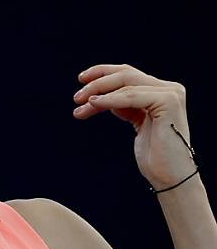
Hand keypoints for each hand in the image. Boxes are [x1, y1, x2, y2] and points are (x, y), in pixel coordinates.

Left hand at [73, 64, 194, 187]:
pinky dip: (110, 99)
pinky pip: (131, 96)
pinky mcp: (168, 102)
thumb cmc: (154, 155)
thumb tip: (100, 96)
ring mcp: (171, 94)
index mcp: (162, 91)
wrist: (170, 175)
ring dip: (98, 93)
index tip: (82, 79)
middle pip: (126, 75)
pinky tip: (94, 104)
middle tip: (76, 98)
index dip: (103, 72)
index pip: (128, 74)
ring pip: (126, 84)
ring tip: (80, 106)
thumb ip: (125, 105)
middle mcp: (169, 89)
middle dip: (97, 83)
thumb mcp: (137, 122)